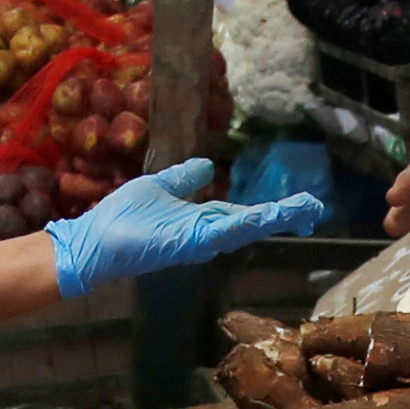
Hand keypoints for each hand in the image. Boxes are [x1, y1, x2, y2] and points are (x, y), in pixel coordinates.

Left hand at [48, 158, 328, 296]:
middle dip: (286, 216)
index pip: (245, 215)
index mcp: (201, 221)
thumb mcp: (158, 187)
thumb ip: (183, 179)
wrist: (92, 242)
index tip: (302, 206)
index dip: (273, 211)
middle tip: (316, 209)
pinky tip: (269, 215)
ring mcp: (199, 240)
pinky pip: (223, 231)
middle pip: (253, 224)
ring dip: (276, 218)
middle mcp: (206, 234)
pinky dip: (247, 223)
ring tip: (306, 209)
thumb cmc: (120, 218)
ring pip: (246, 227)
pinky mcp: (188, 242)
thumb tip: (205, 165)